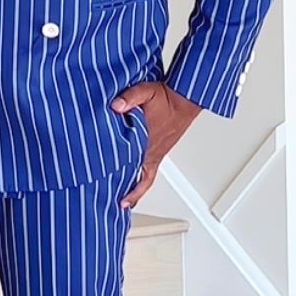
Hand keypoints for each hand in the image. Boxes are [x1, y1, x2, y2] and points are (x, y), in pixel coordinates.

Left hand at [111, 82, 201, 208]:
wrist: (185, 99)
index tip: (112, 191)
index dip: (122, 179)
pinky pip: (148, 174)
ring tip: (120, 204)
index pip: (132, 164)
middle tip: (110, 203)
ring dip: (132, 191)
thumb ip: (130, 97)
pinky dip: (140, 184)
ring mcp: (155, 154)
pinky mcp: (157, 153)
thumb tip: (115, 106)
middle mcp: (152, 151)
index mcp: (147, 140)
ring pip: (142, 179)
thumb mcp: (147, 91)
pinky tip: (133, 189)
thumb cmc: (166, 98)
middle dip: (124, 191)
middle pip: (136, 177)